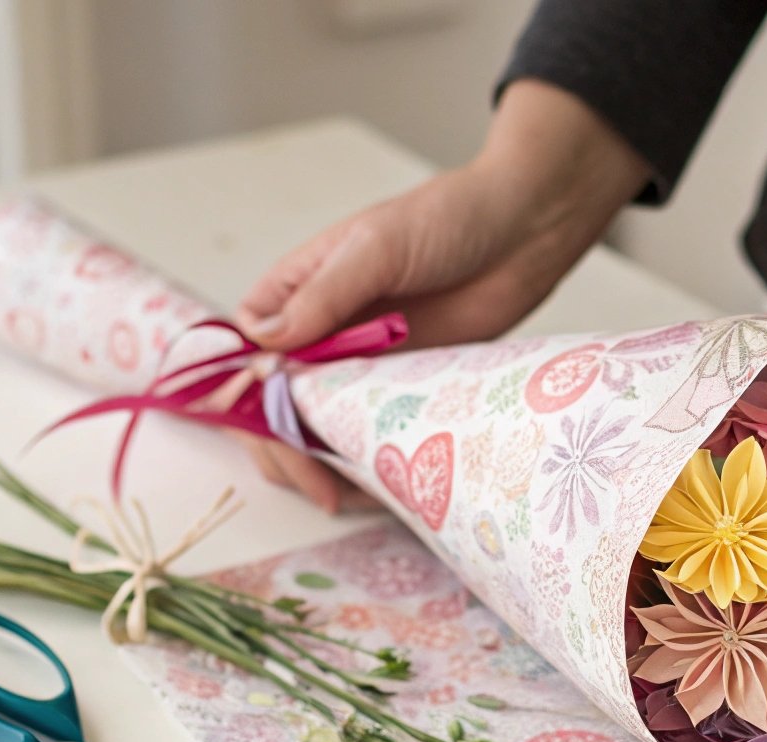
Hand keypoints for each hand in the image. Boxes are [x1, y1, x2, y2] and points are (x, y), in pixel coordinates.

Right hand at [233, 80, 648, 509]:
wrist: (521, 233)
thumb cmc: (445, 220)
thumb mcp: (376, 247)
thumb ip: (323, 296)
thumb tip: (263, 342)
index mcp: (293, 292)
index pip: (245, 358)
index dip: (250, 402)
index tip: (278, 433)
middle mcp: (318, 333)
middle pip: (274, 405)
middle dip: (285, 451)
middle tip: (318, 486)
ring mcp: (360, 363)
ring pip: (319, 427)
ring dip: (322, 465)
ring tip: (344, 497)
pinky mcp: (400, 384)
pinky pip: (369, 431)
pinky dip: (365, 461)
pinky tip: (377, 485)